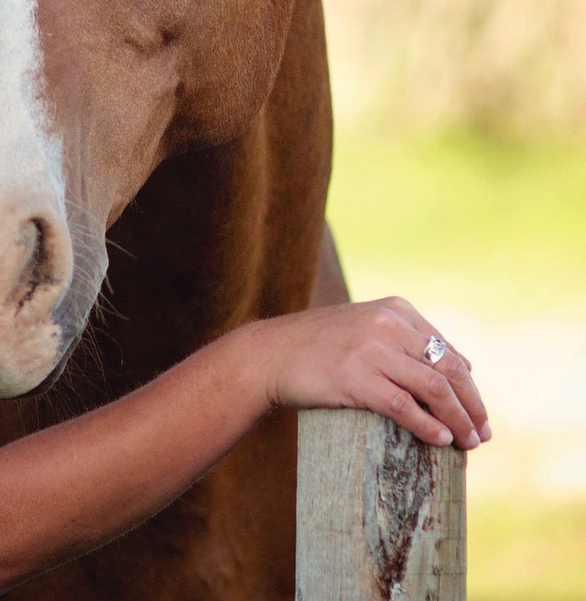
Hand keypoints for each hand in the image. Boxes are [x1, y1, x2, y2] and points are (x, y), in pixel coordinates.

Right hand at [256, 297, 490, 448]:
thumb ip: (410, 339)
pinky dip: (429, 427)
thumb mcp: (367, 327)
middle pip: (448, 370)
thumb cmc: (320, 345)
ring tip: (468, 445)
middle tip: (482, 435)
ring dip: (458, 421)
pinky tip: (440, 441)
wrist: (271, 354)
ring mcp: (371, 349)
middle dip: (472, 406)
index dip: (470, 387)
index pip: (448, 351)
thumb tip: (466, 365)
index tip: (478, 414)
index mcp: (394, 309)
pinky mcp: (356, 377)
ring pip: (434, 389)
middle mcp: (387, 324)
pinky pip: (405, 407)